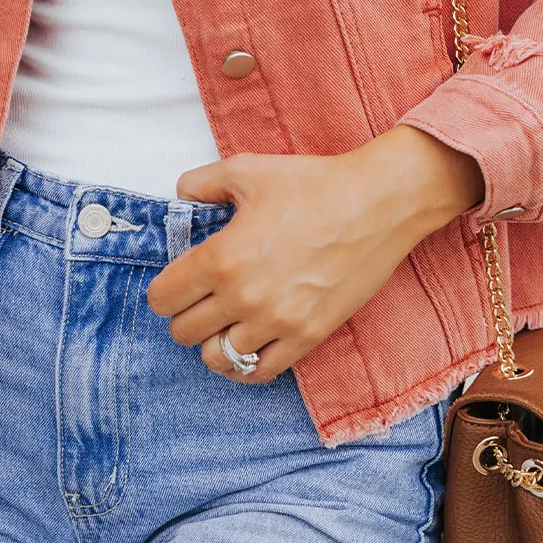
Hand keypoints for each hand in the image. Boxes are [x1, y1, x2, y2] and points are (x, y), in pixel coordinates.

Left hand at [147, 126, 483, 382]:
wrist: (378, 203)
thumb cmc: (313, 183)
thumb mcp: (247, 170)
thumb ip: (200, 183)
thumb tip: (181, 197)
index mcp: (222, 258)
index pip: (163, 298)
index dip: (165, 289)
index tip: (178, 281)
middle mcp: (243, 297)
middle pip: (183, 332)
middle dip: (185, 315)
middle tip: (201, 299)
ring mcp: (277, 322)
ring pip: (216, 359)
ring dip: (213, 342)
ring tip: (224, 323)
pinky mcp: (307, 336)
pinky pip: (259, 372)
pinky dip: (244, 364)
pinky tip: (247, 345)